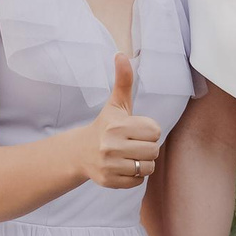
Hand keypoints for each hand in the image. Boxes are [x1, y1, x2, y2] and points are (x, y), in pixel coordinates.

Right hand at [82, 55, 161, 189]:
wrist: (80, 152)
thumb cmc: (105, 125)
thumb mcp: (116, 103)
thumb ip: (123, 80)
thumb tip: (121, 54)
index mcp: (117, 125)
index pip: (155, 131)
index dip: (148, 130)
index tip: (135, 130)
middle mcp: (111, 146)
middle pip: (154, 151)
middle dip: (147, 148)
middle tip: (134, 144)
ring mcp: (109, 165)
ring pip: (148, 168)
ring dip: (143, 163)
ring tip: (130, 156)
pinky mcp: (109, 181)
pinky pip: (138, 181)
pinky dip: (135, 176)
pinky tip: (123, 166)